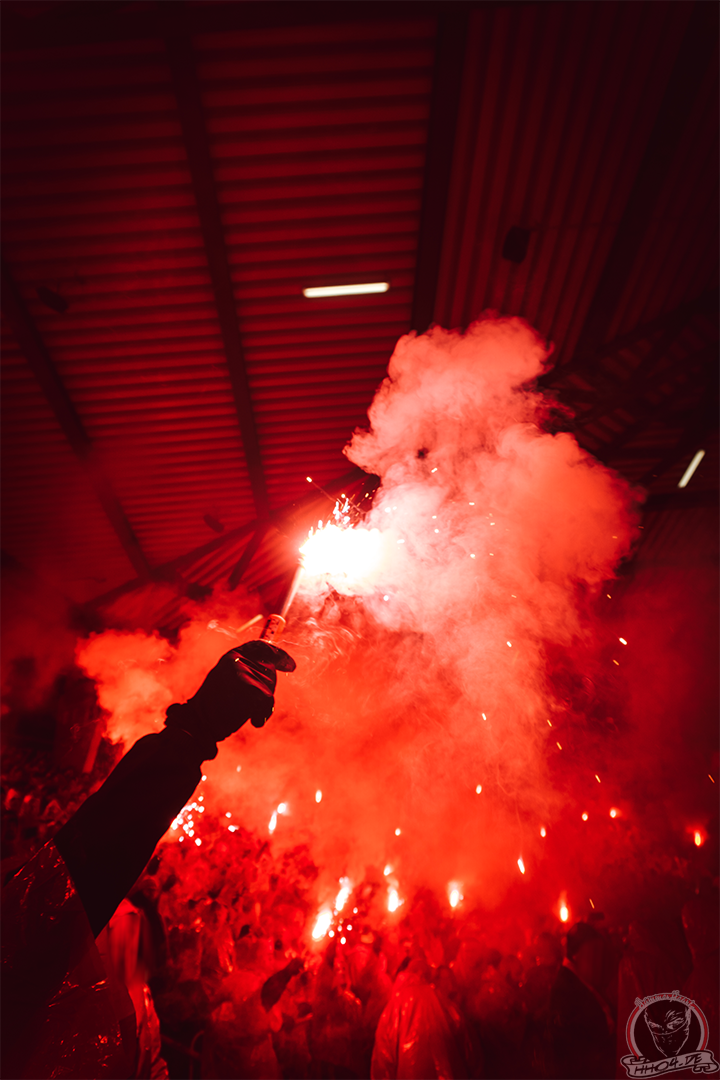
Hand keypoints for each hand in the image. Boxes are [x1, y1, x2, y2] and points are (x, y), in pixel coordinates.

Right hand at [165, 640, 295, 753]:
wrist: (199, 723)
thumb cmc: (213, 706)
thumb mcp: (227, 681)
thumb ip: (246, 671)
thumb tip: (275, 666)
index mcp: (231, 656)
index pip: (260, 646)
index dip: (278, 654)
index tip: (291, 665)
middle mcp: (236, 659)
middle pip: (269, 672)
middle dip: (266, 690)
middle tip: (247, 704)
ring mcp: (242, 672)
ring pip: (268, 689)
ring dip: (262, 706)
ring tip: (241, 711)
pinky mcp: (248, 687)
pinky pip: (267, 701)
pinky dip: (262, 714)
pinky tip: (251, 720)